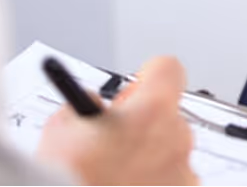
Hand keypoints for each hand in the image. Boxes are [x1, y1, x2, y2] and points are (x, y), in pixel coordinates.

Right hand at [36, 56, 196, 185]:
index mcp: (151, 111)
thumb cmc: (66, 178)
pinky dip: (153, 186)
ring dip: (149, 160)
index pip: (168, 70)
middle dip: (145, 125)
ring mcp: (184, 175)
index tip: (135, 90)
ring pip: (171, 154)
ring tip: (114, 177)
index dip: (149, 78)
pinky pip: (172, 184)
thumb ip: (88, 105)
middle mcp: (176, 140)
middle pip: (170, 115)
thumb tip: (98, 106)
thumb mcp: (62, 127)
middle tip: (115, 142)